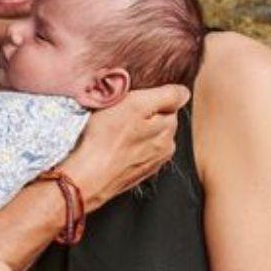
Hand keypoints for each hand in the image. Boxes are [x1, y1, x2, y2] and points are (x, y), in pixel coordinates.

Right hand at [60, 84, 188, 211]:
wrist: (86, 178)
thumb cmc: (105, 141)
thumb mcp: (135, 105)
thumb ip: (166, 96)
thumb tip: (184, 93)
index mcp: (168, 129)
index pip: (168, 102)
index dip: (147, 97)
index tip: (130, 100)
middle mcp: (164, 148)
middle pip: (157, 119)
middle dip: (140, 115)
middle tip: (117, 115)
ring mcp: (150, 163)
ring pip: (144, 136)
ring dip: (131, 132)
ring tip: (110, 132)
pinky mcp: (134, 173)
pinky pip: (133, 152)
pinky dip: (123, 147)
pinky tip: (109, 147)